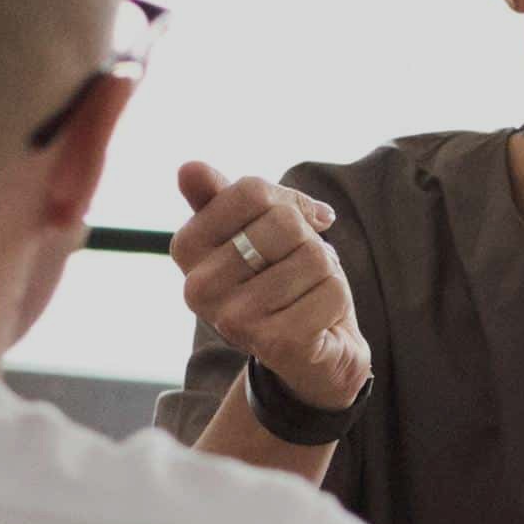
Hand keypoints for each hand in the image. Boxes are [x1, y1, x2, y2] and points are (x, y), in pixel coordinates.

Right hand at [172, 164, 367, 424]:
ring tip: (305, 294)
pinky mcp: (274, 344)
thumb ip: (227, 195)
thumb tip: (189, 168)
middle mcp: (197, 288)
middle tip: (298, 268)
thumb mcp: (257, 228)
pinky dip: (337, 299)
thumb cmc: (281, 279)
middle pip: (285, 223)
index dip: (287, 201)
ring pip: (313, 256)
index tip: (291, 224)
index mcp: (186, 249)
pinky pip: (332, 290)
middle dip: (307, 240)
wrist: (310, 355)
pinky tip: (318, 319)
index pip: (250, 190)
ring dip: (325, 272)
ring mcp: (233, 320)